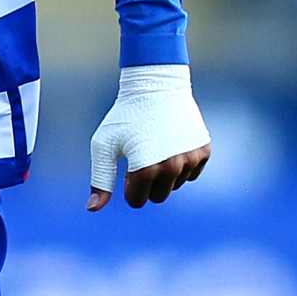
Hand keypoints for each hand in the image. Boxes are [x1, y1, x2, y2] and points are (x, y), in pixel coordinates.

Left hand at [86, 66, 213, 211]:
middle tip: (142, 156)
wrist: (156, 86)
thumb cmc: (125, 116)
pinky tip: (173, 143)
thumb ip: (100, 180)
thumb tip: (92, 209)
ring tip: (157, 146)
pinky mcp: (204, 151)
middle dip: (148, 183)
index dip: (129, 185)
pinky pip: (192, 173)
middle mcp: (172, 167)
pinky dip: (182, 164)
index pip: (137, 201)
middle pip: (158, 197)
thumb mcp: (104, 146)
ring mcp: (191, 159)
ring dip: (165, 173)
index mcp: (146, 169)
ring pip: (176, 185)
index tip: (128, 165)